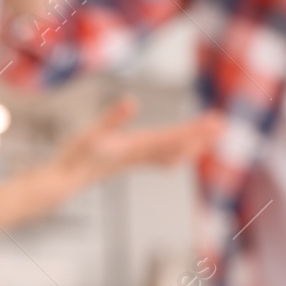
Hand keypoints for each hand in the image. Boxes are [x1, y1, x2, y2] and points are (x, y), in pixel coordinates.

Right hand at [29, 98, 223, 206]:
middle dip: (200, 136)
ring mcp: (134, 160)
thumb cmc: (74, 158)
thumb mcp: (90, 133)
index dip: (194, 130)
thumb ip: (111, 119)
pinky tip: (182, 152)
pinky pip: (159, 159)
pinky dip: (175, 153)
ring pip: (171, 154)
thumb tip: (130, 101)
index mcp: (134, 147)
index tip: (214, 123)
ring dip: (192, 145)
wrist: (63, 183)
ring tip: (209, 135)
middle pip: (177, 146)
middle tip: (222, 123)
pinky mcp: (128, 161)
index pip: (171, 137)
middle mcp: (138, 156)